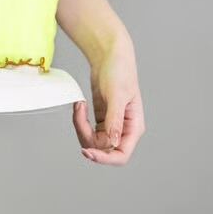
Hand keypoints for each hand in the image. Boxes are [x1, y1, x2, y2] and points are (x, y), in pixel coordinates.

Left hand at [72, 36, 145, 165]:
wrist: (109, 54)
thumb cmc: (120, 70)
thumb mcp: (117, 95)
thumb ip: (115, 120)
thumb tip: (113, 143)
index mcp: (133, 127)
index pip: (121, 154)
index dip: (105, 159)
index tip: (88, 152)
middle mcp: (123, 130)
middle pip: (102, 149)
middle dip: (86, 135)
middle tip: (79, 114)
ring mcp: (111, 124)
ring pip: (93, 141)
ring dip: (81, 126)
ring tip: (79, 106)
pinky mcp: (101, 118)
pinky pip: (88, 129)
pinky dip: (80, 120)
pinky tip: (80, 105)